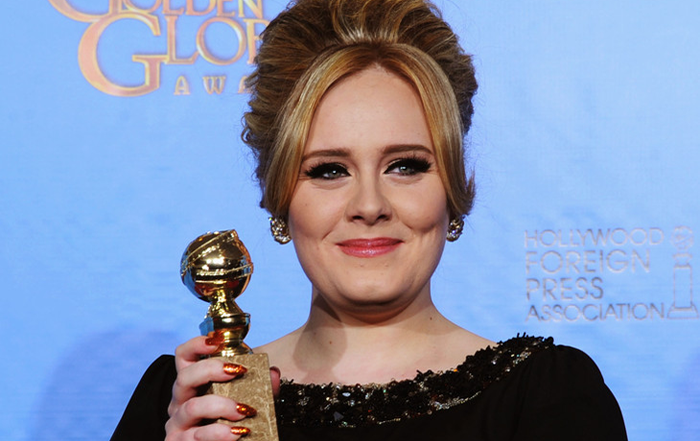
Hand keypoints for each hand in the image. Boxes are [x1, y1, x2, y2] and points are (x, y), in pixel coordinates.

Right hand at [165, 336, 280, 439]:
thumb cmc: (232, 421)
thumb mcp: (248, 399)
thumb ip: (262, 386)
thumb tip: (274, 373)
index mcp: (193, 385)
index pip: (183, 357)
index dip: (195, 345)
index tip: (215, 341)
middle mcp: (181, 402)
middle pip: (184, 377)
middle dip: (211, 370)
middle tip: (238, 371)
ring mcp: (178, 424)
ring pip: (192, 408)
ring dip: (220, 406)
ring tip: (244, 410)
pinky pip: (197, 437)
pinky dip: (219, 433)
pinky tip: (237, 432)